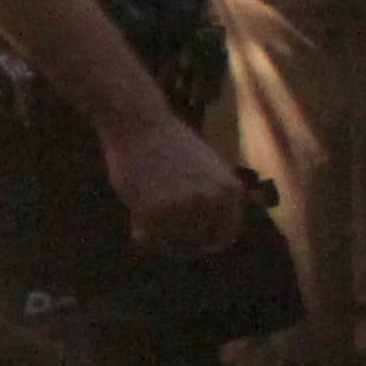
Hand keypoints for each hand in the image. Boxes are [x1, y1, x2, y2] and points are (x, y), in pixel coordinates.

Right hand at [108, 107, 243, 258]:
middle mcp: (211, 201)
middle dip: (176, 234)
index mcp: (230, 192)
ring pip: (169, 243)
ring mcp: (183, 206)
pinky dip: (138, 228)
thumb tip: (212, 237)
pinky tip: (136, 205)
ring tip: (147, 201)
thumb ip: (216, 200)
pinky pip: (146, 239)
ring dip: (157, 230)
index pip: (224, 236)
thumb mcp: (209, 170)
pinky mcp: (154, 210)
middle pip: (193, 242)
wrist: (138, 122)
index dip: (205, 241)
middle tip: (160, 216)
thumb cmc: (169, 144)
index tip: (189, 242)